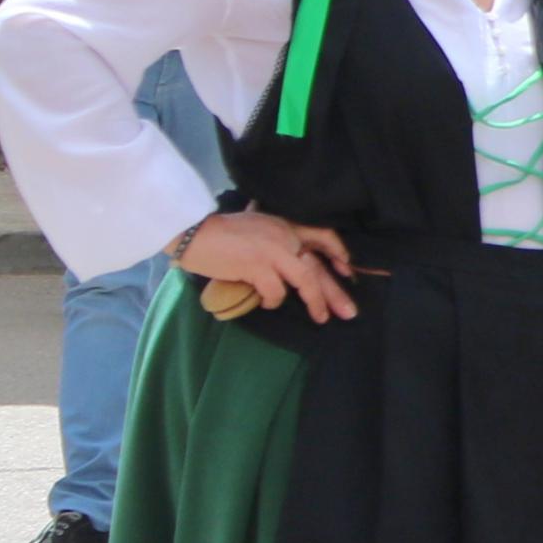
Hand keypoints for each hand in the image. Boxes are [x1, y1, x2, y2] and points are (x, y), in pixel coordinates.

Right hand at [178, 210, 357, 321]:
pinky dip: (273, 301)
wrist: (193, 232)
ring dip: (316, 302)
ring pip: (307, 280)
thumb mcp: (255, 226)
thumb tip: (292, 257)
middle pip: (319, 265)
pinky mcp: (258, 266)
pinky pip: (276, 291)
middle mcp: (285, 236)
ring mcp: (273, 251)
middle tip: (349, 312)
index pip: (324, 235)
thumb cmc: (220, 232)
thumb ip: (275, 237)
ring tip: (320, 318)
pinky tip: (266, 303)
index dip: (339, 253)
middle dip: (336, 291)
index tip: (347, 270)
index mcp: (286, 224)